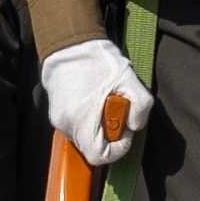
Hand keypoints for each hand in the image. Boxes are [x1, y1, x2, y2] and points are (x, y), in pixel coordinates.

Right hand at [41, 38, 154, 168]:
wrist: (69, 44)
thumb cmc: (97, 60)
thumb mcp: (130, 79)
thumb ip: (141, 106)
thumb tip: (136, 125)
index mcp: (81, 120)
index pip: (99, 156)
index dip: (118, 149)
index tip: (125, 129)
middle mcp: (66, 125)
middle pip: (92, 147)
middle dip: (110, 134)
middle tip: (116, 109)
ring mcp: (58, 120)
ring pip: (85, 138)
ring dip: (100, 126)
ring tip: (105, 100)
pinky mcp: (57, 115)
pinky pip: (78, 127)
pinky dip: (90, 119)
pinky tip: (95, 99)